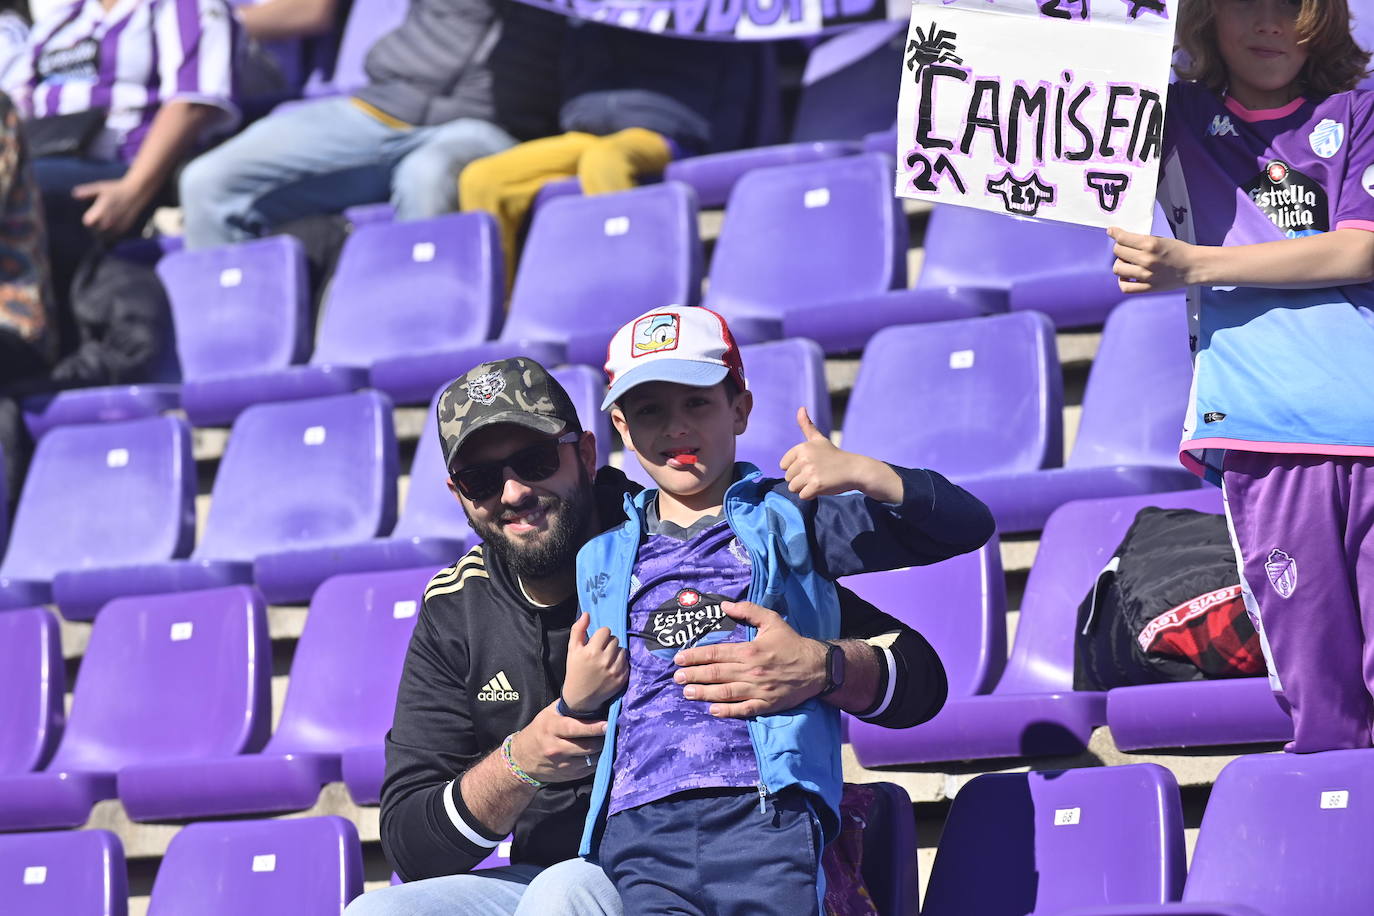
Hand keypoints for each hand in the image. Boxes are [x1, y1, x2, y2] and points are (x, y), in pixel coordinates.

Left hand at [72, 179, 148, 236]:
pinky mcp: (124, 229)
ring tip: (106, 223)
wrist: (136, 193)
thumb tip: (74, 194)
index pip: (88, 223)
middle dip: (96, 227)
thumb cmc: (115, 189)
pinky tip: (114, 224)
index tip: (91, 214)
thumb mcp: (99, 188)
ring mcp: (117, 227)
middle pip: (95, 231)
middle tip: (100, 218)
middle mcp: (108, 223)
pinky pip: (115, 236)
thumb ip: (86, 193)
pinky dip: (113, 232)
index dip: (89, 218)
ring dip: (104, 232)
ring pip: (105, 236)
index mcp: (99, 213)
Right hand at [508, 701, 606, 783]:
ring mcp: (563, 764)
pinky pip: (590, 768)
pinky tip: (603, 752)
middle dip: (604, 739)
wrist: (522, 759)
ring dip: (604, 750)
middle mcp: (557, 748)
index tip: (608, 723)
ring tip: (612, 741)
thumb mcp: (548, 715)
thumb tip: (590, 694)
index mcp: (552, 729)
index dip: (593, 727)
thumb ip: (567, 706)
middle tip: (616, 731)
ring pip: (591, 759)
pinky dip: (598, 760)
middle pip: (587, 746)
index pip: (575, 728)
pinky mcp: (570, 776)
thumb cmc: (539, 731)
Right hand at [562, 612, 627, 713]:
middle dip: (608, 644)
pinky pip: (627, 662)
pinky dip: (620, 663)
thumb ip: (577, 630)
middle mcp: (605, 660)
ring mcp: (615, 670)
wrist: (580, 697)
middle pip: (615, 639)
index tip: (595, 643)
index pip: (605, 631)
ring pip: (622, 650)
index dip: (600, 636)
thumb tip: (586, 614)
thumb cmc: (575, 670)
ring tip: (606, 660)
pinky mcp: (622, 678)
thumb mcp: (572, 649)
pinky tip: (611, 669)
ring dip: (616, 653)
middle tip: (600, 652)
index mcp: (591, 651)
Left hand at [672, 600, 826, 717]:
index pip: (716, 653)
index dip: (695, 656)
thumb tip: (724, 606)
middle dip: (693, 676)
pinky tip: (712, 710)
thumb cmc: (791, 643)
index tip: (679, 659)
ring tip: (687, 693)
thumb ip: (748, 610)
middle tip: (676, 678)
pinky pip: (743, 709)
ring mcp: (758, 690)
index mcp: (750, 650)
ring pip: (725, 693)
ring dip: (703, 693)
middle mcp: (751, 671)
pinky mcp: (766, 704)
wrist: (817, 667)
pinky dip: (727, 711)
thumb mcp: (772, 620)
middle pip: (716, 673)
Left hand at [779, 407, 901, 501]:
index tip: (810, 465)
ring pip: (794, 488)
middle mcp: (804, 458)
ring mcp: (810, 472)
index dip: (795, 469)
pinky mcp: (816, 485)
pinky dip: (811, 495)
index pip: (783, 466)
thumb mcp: (819, 440)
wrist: (854, 469)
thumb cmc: (834, 456)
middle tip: (817, 474)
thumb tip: (800, 408)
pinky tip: (822, 487)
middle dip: (800, 479)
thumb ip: (807, 426)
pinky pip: (803, 496)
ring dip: (805, 488)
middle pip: (788, 478)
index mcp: (802, 448)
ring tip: (818, 480)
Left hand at [1108, 226, 1198, 293]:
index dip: (1114, 233)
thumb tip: (1121, 238)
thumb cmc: (1178, 251)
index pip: (1123, 238)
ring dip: (1120, 264)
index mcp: (1151, 244)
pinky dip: (1122, 281)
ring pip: (1118, 268)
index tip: (1111, 231)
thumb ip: (1141, 240)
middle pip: (1118, 252)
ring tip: (1128, 262)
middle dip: (1119, 248)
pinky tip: (1127, 276)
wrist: (1193, 267)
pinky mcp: (1148, 287)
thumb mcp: (1160, 239)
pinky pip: (1125, 287)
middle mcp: (1147, 260)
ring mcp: (1146, 275)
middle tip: (1125, 248)